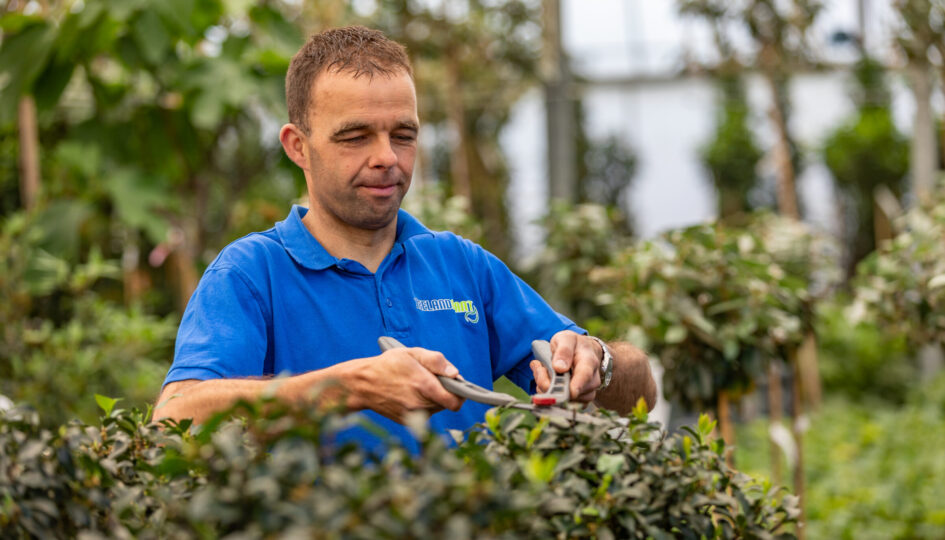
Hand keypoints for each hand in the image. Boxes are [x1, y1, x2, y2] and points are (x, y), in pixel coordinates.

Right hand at [348, 347, 464, 423]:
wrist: (361, 385)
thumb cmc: (387, 365)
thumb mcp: (411, 353)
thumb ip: (436, 361)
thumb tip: (455, 373)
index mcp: (423, 386)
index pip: (455, 401)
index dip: (460, 393)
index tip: (457, 385)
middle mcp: (419, 404)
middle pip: (447, 404)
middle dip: (446, 392)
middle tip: (433, 380)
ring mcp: (412, 416)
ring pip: (436, 409)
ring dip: (434, 399)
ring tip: (419, 385)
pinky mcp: (406, 422)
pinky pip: (424, 414)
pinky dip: (423, 405)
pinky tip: (411, 394)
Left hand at [529, 330, 601, 402]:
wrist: (585, 352)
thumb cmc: (574, 345)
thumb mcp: (566, 339)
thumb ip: (563, 350)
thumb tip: (559, 368)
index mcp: (589, 362)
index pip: (585, 376)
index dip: (575, 386)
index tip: (564, 390)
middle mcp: (591, 381)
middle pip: (571, 393)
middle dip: (548, 382)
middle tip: (539, 366)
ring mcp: (586, 394)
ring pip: (563, 401)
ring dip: (546, 388)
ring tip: (542, 370)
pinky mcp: (577, 402)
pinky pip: (560, 404)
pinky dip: (547, 394)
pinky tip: (545, 380)